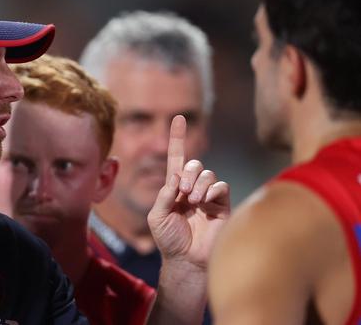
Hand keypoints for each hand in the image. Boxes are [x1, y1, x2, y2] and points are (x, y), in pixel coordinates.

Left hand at [147, 115, 229, 267]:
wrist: (186, 261)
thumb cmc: (169, 240)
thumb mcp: (156, 215)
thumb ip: (163, 194)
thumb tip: (177, 178)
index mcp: (175, 188)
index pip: (177, 158)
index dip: (177, 138)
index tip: (178, 117)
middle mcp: (193, 188)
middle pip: (195, 164)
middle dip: (188, 174)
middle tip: (184, 193)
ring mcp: (209, 196)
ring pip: (208, 174)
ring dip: (199, 185)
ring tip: (193, 202)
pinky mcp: (223, 205)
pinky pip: (221, 186)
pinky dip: (212, 191)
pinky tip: (205, 203)